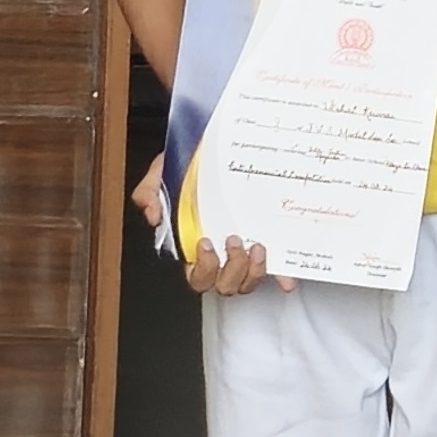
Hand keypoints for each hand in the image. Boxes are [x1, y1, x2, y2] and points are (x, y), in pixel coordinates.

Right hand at [134, 152, 285, 296]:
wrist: (213, 151)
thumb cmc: (190, 169)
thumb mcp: (163, 174)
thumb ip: (150, 193)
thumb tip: (153, 214)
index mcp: (195, 245)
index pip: (197, 274)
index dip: (203, 267)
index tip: (206, 242)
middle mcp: (220, 255)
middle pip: (223, 285)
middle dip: (230, 270)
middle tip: (233, 239)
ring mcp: (243, 253)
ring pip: (246, 283)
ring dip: (252, 272)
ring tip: (257, 246)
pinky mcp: (265, 246)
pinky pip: (275, 272)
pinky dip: (281, 277)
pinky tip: (286, 279)